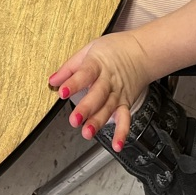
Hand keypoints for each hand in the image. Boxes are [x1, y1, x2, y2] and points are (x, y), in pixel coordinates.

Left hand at [48, 31, 151, 148]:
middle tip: (74, 119)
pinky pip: (125, 118)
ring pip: (108, 108)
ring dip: (98, 122)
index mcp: (97, 64)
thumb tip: (53, 80)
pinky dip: (122, 132)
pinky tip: (117, 144)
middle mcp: (109, 80)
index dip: (74, 83)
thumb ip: (69, 67)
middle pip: (98, 94)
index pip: (85, 73)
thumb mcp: (89, 50)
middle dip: (86, 108)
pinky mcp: (126, 103)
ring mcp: (118, 93)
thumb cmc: (114, 50)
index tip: (62, 91)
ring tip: (87, 132)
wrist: (142, 51)